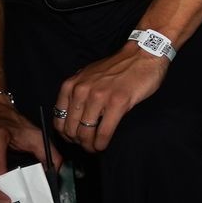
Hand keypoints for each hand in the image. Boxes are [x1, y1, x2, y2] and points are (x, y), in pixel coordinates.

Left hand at [55, 43, 171, 153]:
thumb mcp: (89, 76)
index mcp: (72, 85)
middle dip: (78, 143)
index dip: (65, 135)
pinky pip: (104, 132)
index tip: (74, 139)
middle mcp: (81, 91)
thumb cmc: (118, 66)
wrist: (142, 55)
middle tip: (86, 146)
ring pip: (85, 133)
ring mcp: (99, 97)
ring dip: (89, 146)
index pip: (59, 119)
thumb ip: (78, 92)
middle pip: (71, 130)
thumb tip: (73, 115)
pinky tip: (103, 145)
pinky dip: (102, 143)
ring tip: (95, 147)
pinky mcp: (117, 103)